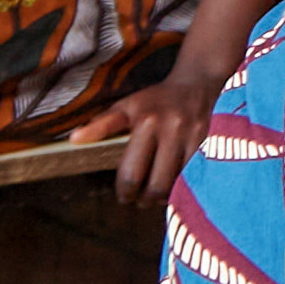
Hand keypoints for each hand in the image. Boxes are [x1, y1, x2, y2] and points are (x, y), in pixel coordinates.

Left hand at [98, 54, 232, 205]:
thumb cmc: (157, 99)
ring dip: (165, 196)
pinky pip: (195, 176)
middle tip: (139, 201)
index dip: (125, 193)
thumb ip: (102, 125)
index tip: (124, 197)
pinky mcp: (211, 142)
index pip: (130, 173)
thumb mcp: (127, 105)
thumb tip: (73, 140)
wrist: (199, 83)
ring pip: (177, 184)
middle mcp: (171, 129)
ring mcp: (193, 137)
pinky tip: (177, 185)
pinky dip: (184, 186)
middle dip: (144, 199)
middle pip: (155, 185)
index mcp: (145, 122)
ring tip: (156, 195)